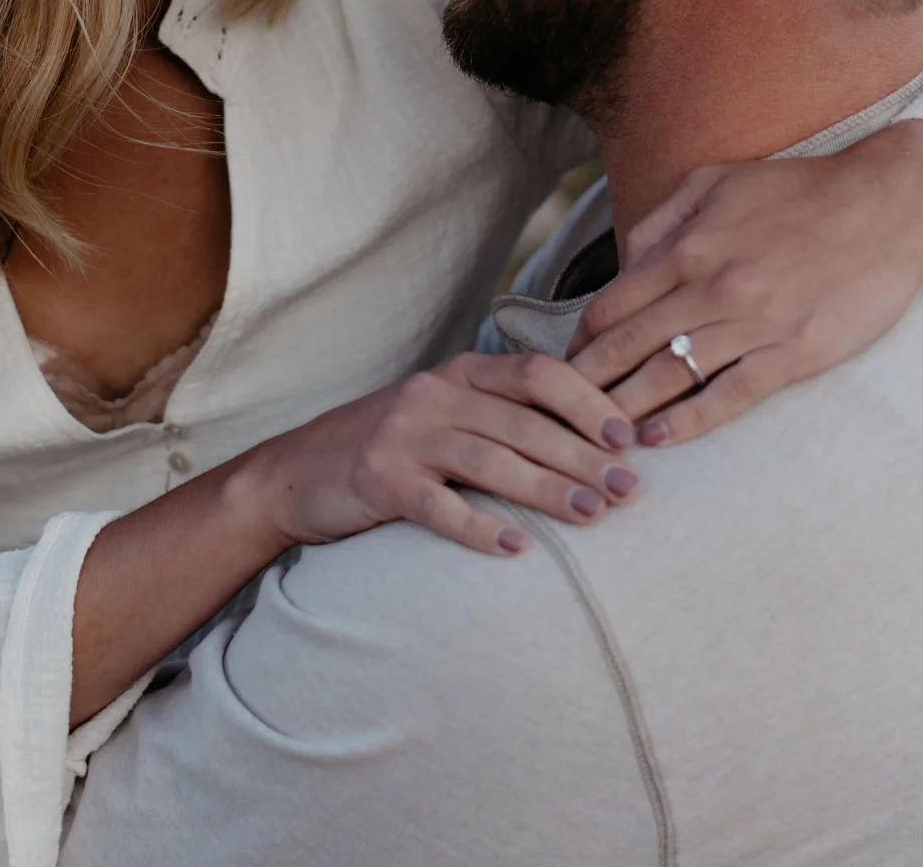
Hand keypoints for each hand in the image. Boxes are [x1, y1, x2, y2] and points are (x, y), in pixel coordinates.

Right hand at [242, 351, 642, 557]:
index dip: (587, 401)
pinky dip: (480, 528)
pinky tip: (517, 550)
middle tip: (629, 488)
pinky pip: (438, 507)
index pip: (536, 373)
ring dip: (547, 488)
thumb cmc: (388, 447)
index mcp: (459, 373)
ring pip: (489, 460)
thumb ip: (502, 414)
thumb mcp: (444, 413)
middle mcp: (433, 395)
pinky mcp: (378, 480)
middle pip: (522, 421)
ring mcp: (402, 436)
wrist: (293, 474)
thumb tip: (591, 439)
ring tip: (593, 514)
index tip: (629, 436)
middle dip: (582, 454)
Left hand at [567, 121, 922, 447]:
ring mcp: (755, 322)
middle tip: (558, 417)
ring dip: (626, 410)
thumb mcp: (718, 181)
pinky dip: (690, 421)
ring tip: (595, 438)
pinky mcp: (796, 351)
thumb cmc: (802, 190)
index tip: (561, 370)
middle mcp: (713, 286)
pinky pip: (731, 395)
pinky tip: (660, 439)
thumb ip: (663, 220)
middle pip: (628, 348)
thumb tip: (623, 262)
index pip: (610, 307)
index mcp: (689, 247)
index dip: (579, 345)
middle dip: (585, 387)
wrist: (891, 202)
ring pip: (670, 376)